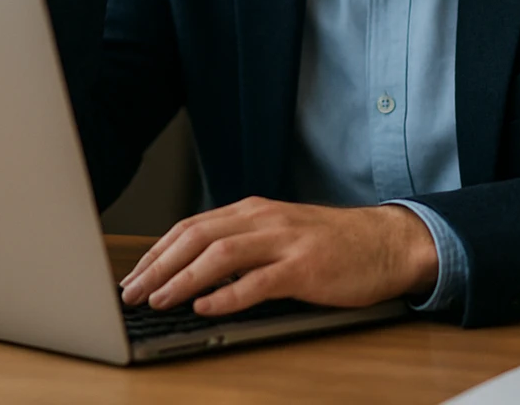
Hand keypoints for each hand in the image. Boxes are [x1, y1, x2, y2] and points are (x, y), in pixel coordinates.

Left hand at [118, 197, 438, 315]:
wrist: (388, 242)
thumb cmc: (336, 244)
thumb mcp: (282, 234)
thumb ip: (244, 245)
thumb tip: (196, 271)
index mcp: (255, 212)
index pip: (192, 226)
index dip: (158, 251)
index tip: (134, 275)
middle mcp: (265, 220)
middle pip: (197, 236)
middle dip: (158, 265)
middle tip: (131, 292)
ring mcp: (286, 242)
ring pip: (221, 255)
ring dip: (182, 278)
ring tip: (158, 299)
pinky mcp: (305, 268)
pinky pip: (258, 282)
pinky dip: (227, 295)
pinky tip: (205, 306)